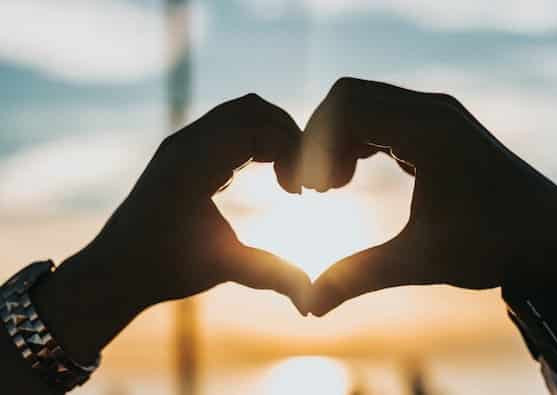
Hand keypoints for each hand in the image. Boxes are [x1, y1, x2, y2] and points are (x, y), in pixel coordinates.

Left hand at [33, 94, 310, 362]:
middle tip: (301, 178)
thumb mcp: (222, 268)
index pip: (259, 128)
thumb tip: (311, 300)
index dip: (292, 152)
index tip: (301, 193)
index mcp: (194, 163)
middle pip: (253, 108)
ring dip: (272, 135)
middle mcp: (186, 142)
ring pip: (240, 112)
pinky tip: (264, 175)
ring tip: (287, 177)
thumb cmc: (163, 270)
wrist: (113, 270)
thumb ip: (271, 275)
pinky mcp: (182, 150)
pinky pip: (227, 126)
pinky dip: (254, 140)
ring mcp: (182, 143)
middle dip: (288, 136)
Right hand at [290, 78, 556, 315]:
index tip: (313, 191)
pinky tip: (352, 176)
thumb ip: (358, 277)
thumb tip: (310, 307)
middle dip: (321, 139)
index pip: (348, 106)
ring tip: (333, 187)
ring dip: (338, 139)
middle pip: (349, 97)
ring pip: (364, 103)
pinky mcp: (437, 126)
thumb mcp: (420, 261)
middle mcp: (432, 111)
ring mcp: (436, 114)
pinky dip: (357, 139)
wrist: (548, 237)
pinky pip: (381, 115)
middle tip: (318, 189)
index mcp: (429, 132)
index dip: (316, 143)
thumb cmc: (492, 247)